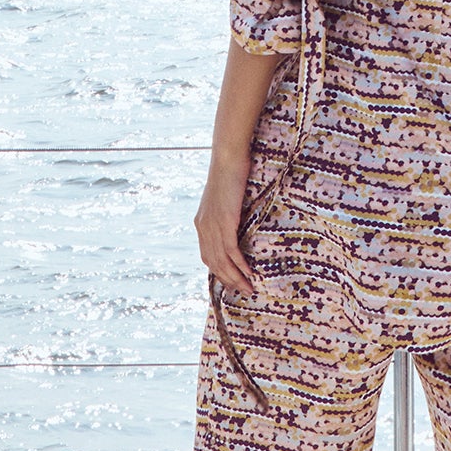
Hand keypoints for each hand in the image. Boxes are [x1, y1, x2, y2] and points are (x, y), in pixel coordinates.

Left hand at [194, 153, 255, 295]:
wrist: (227, 159)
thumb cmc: (230, 174)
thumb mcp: (225, 198)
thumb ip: (227, 213)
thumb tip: (237, 221)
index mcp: (201, 223)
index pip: (207, 256)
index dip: (218, 272)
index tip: (231, 283)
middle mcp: (203, 227)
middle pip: (213, 263)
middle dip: (228, 281)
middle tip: (243, 292)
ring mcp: (212, 225)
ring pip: (222, 261)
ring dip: (235, 278)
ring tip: (248, 288)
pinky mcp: (224, 222)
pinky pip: (231, 250)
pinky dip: (240, 265)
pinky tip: (249, 273)